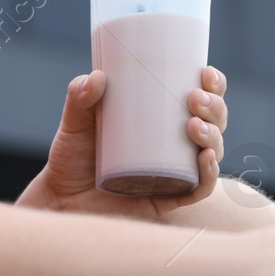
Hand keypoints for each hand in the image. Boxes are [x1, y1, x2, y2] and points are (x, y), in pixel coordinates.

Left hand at [16, 66, 227, 221]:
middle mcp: (176, 146)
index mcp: (162, 120)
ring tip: (193, 126)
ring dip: (213, 136)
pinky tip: (205, 159)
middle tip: (194, 98)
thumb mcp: (75, 123)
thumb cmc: (72, 159)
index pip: (200, 98)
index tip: (205, 73)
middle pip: (214, 122)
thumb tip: (96, 76)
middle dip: (214, 108)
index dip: (214, 85)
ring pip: (211, 152)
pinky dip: (210, 175)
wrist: (60, 201)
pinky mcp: (169, 200)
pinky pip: (199, 190)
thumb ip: (79, 97)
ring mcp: (176, 173)